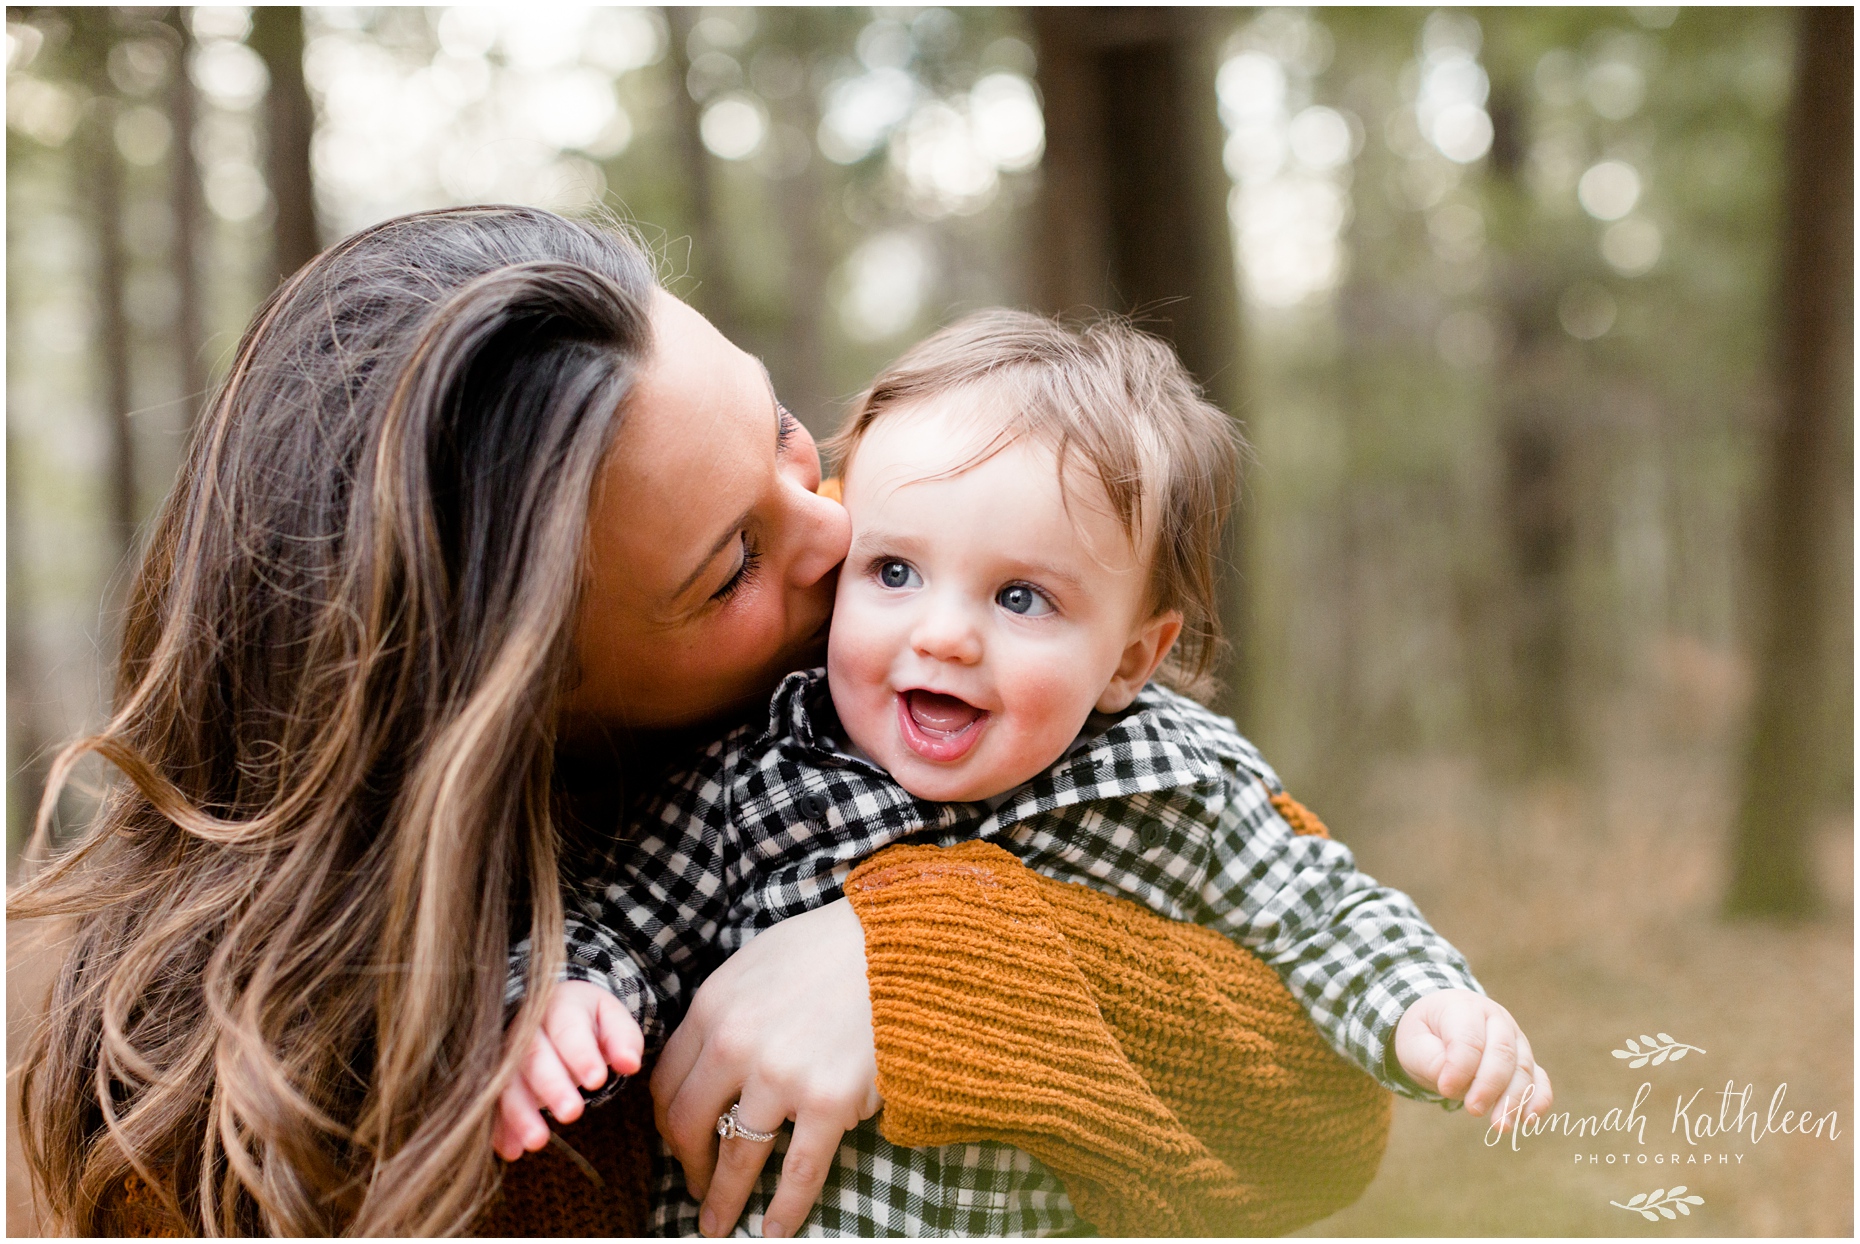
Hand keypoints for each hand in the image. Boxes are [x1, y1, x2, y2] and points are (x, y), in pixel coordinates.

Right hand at [493, 980, 643, 1161]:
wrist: (556, 1011)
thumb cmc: (589, 1020)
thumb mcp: (611, 1019)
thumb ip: (622, 1039)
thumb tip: (630, 1063)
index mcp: (559, 1005)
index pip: (569, 1029)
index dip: (581, 1054)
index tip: (598, 1079)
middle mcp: (525, 1026)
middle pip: (534, 1056)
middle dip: (552, 1086)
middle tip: (572, 1113)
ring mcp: (504, 1051)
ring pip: (507, 1081)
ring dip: (520, 1113)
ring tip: (538, 1141)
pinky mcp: (494, 1077)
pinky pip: (493, 1101)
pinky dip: (500, 1127)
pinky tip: (512, 1150)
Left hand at [651, 898, 880, 1237]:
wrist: (897, 944)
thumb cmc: (828, 949)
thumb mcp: (754, 963)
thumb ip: (724, 1010)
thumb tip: (707, 1058)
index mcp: (711, 1007)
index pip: (667, 1081)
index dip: (667, 1119)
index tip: (676, 1137)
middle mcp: (735, 1045)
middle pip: (690, 1124)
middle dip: (687, 1163)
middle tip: (691, 1184)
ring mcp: (780, 1077)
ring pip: (737, 1156)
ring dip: (722, 1196)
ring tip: (716, 1222)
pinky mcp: (828, 1103)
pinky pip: (800, 1171)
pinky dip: (785, 1209)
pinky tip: (773, 1229)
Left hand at [1393, 989, 1551, 1129]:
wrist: (1438, 1024)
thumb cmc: (1424, 1034)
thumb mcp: (1413, 1042)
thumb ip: (1430, 1060)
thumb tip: (1453, 1083)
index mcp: (1464, 1007)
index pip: (1469, 1038)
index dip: (1460, 1066)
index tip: (1445, 1089)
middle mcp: (1496, 1019)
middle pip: (1503, 1052)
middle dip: (1490, 1085)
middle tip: (1474, 1110)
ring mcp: (1515, 1038)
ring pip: (1523, 1067)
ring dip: (1515, 1099)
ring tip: (1501, 1126)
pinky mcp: (1525, 1058)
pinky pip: (1539, 1077)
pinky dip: (1538, 1098)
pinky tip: (1529, 1119)